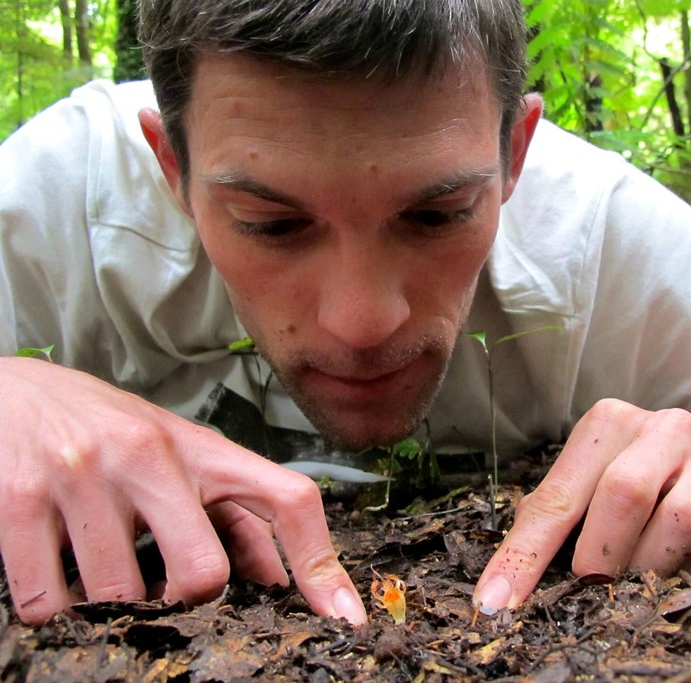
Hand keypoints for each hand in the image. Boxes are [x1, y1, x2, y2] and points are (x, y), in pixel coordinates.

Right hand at [0, 356, 366, 625]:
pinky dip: (55, 611)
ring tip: (103, 581)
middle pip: (204, 570)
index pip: (287, 499)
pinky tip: (58, 587)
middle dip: (189, 602)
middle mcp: (150, 456)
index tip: (341, 615)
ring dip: (115, 608)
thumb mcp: (182, 458)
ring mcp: (86, 475)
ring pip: (120, 595)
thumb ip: (230, 513)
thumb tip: (275, 579)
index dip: (320, 562)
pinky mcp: (20, 498)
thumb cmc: (109, 429)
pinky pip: (47, 598)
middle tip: (165, 598)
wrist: (15, 392)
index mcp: (203, 449)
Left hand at [472, 399, 690, 613]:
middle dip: (600, 553)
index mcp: (609, 424)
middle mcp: (662, 427)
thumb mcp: (594, 485)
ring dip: (649, 565)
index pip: (559, 494)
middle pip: (622, 493)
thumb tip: (506, 578)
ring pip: (677, 520)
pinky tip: (682, 563)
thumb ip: (555, 515)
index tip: (498, 600)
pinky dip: (689, 570)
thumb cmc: (648, 484)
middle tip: (592, 583)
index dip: (526, 552)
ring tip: (639, 574)